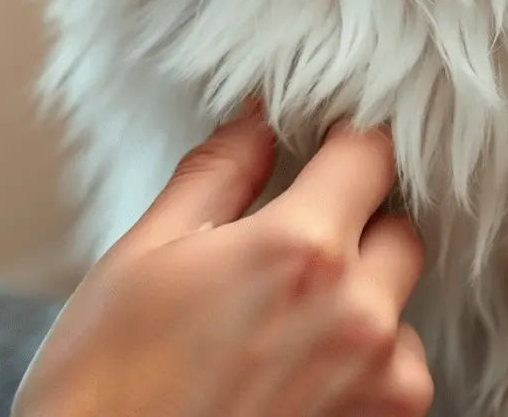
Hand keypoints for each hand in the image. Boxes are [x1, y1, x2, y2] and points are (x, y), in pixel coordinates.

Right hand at [14, 107, 432, 416]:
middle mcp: (357, 314)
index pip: (371, 153)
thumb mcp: (146, 256)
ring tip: (285, 330)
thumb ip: (218, 172)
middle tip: (294, 248)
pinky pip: (400, 375)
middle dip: (359, 227)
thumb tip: (257, 118)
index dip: (349, 141)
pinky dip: (366, 367)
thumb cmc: (106, 388)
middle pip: (400, 231)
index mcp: (300, 249)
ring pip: (401, 307)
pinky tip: (299, 377)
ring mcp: (378, 385)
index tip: (329, 147)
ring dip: (364, 303)